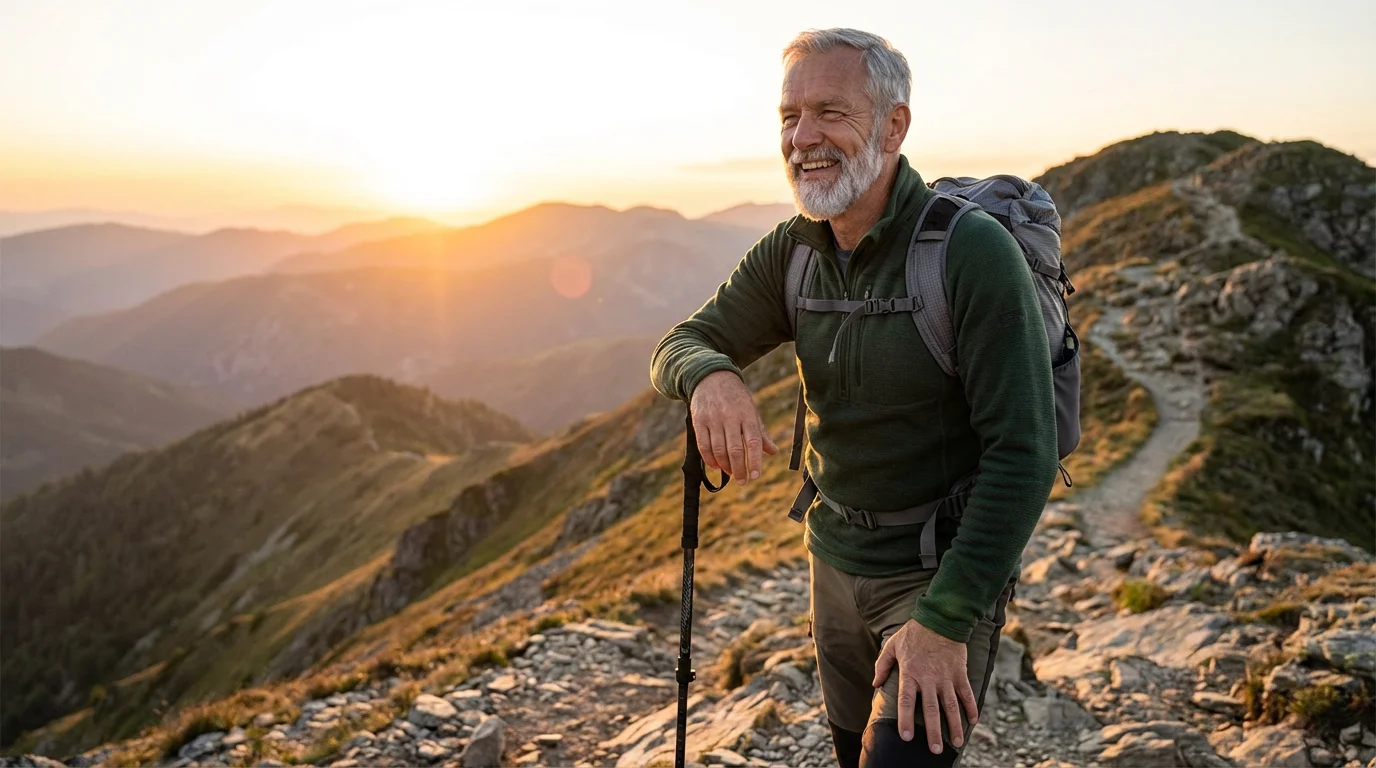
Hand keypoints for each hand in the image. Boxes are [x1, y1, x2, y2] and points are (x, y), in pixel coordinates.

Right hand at [689, 370, 777, 483]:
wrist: (711, 377)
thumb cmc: (736, 397)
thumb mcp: (751, 410)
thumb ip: (760, 432)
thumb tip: (772, 451)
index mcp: (747, 414)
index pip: (753, 442)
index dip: (754, 461)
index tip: (755, 476)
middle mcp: (730, 417)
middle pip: (734, 450)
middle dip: (739, 470)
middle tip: (742, 481)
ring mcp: (713, 419)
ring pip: (718, 450)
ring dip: (725, 466)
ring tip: (731, 473)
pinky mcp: (699, 420)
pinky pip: (703, 445)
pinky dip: (709, 459)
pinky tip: (716, 467)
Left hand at [872, 619, 977, 753]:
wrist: (940, 619)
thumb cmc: (913, 633)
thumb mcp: (892, 646)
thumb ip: (882, 665)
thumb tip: (875, 684)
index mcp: (910, 674)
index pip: (906, 701)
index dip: (905, 720)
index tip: (906, 737)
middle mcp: (928, 679)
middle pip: (931, 710)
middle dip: (933, 732)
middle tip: (936, 750)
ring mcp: (946, 677)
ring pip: (951, 706)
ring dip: (954, 725)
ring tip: (957, 743)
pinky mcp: (960, 673)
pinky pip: (966, 693)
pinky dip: (971, 707)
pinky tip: (973, 721)